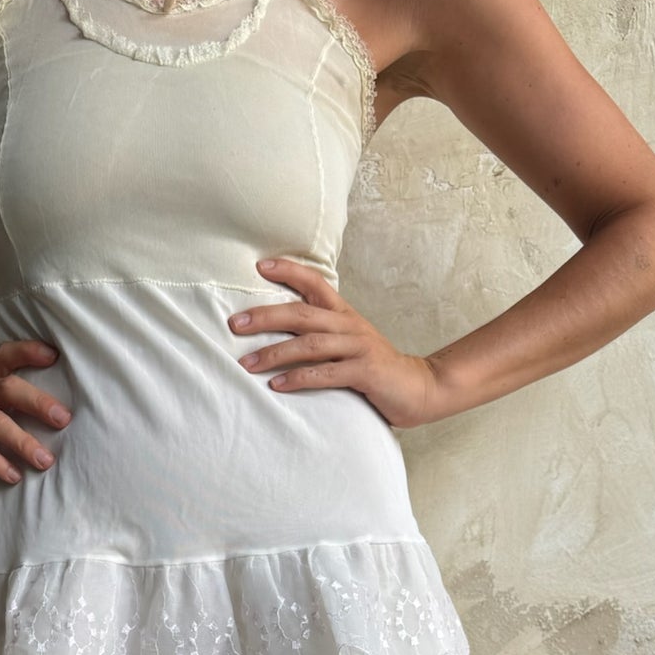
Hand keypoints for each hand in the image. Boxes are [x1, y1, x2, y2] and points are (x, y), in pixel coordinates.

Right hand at [0, 339, 71, 483]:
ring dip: (22, 440)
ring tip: (44, 460)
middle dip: (38, 402)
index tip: (54, 355)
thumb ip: (0, 412)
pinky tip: (12, 475)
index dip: (28, 352)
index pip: (3, 357)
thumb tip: (45, 425)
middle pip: (6, 388)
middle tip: (63, 419)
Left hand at [229, 258, 452, 428]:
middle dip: (266, 317)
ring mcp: (358, 348)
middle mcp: (349, 326)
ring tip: (247, 363)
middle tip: (235, 324)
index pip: (315, 283)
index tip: (259, 266)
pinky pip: (326, 374)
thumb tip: (279, 332)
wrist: (419, 387)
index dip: (289, 271)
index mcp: (344, 315)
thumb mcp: (349, 342)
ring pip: (309, 345)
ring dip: (274, 354)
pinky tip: (276, 384)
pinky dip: (299, 378)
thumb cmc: (374, 368)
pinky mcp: (365, 372)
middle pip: (302, 314)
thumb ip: (321, 334)